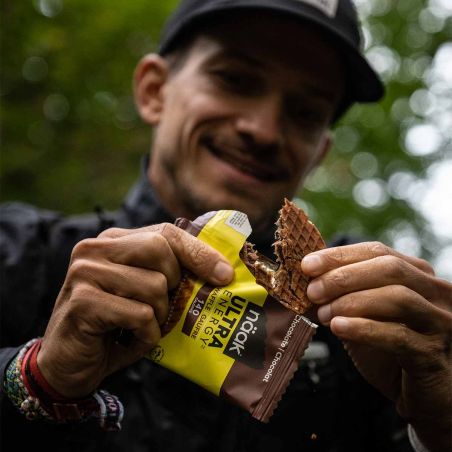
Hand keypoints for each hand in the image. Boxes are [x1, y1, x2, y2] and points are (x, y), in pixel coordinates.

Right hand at [38, 223, 233, 398]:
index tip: (224, 274)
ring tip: (141, 328)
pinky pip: (140, 315)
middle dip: (173, 284)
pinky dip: (145, 335)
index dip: (199, 252)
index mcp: (114, 241)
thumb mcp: (143, 294)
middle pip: (161, 251)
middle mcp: (96, 248)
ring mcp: (86, 272)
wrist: (70, 364)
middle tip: (162, 307)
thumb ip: (167, 275)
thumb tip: (221, 272)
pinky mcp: (83, 301)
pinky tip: (129, 341)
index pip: (166, 233)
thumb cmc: (115, 327)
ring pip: (154, 286)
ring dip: (158, 317)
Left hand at [302, 242, 451, 451]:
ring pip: (397, 297)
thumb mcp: (363, 317)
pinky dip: (363, 328)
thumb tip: (306, 282)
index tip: (307, 265)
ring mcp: (440, 322)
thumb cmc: (391, 352)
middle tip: (312, 290)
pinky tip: (338, 327)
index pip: (377, 252)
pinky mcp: (433, 354)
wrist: (421, 396)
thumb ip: (342, 297)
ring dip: (351, 302)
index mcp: (419, 275)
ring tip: (323, 314)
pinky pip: (398, 336)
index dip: (339, 255)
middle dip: (343, 276)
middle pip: (389, 268)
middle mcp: (437, 293)